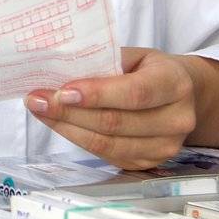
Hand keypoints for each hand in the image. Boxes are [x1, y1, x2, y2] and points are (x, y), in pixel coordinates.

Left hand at [24, 48, 205, 169]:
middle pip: (116, 123)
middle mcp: (176, 119)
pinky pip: (107, 155)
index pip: (135, 93)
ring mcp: (165, 147)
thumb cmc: (151, 70)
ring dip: (67, 128)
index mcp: (175, 84)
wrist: (181, 95)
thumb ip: (105, 62)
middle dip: (70, 112)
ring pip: (107, 144)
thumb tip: (59, 71)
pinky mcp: (148, 163)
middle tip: (37, 100)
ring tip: (40, 111)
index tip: (62, 92)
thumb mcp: (135, 56)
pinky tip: (59, 124)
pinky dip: (78, 139)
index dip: (98, 95)